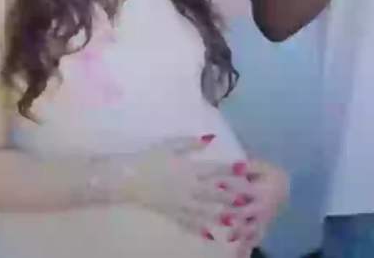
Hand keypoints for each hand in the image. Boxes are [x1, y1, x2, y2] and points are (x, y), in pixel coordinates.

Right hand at [116, 135, 247, 242]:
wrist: (127, 178)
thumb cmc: (149, 158)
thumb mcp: (170, 146)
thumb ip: (191, 144)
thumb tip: (211, 138)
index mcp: (188, 169)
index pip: (213, 169)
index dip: (230, 169)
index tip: (245, 169)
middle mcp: (186, 187)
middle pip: (212, 193)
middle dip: (229, 197)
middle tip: (246, 201)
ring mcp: (179, 202)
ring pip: (202, 211)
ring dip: (218, 216)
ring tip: (233, 221)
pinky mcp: (170, 212)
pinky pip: (186, 222)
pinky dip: (198, 228)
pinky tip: (209, 234)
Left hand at [224, 159, 289, 250]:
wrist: (284, 189)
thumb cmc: (267, 175)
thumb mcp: (261, 167)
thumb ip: (248, 166)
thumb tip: (236, 166)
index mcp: (261, 190)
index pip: (246, 189)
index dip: (232, 186)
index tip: (218, 184)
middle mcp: (262, 207)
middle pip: (248, 213)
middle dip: (236, 215)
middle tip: (223, 216)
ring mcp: (261, 220)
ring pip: (251, 229)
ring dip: (241, 233)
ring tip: (229, 238)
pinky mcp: (259, 229)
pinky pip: (253, 241)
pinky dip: (245, 249)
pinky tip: (238, 256)